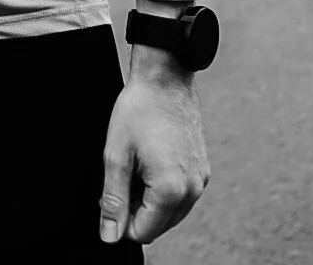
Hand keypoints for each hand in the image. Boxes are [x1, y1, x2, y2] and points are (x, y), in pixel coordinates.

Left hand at [99, 65, 209, 244]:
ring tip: (138, 164)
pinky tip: (152, 160)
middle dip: (136, 209)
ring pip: (170, 212)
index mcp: (170, 190)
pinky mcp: (203, 170)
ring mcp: (200, 180)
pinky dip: (164, 187)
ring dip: (150, 199)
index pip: (142, 233)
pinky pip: (181, 195)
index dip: (120, 218)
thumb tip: (110, 235)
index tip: (111, 192)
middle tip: (124, 173)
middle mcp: (192, 190)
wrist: (165, 77)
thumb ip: (113, 200)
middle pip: (157, 225)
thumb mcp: (116, 154)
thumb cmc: (139, 109)